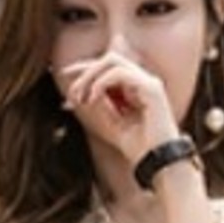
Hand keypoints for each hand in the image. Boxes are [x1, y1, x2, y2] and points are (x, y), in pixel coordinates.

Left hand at [56, 52, 177, 166]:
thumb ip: (101, 105)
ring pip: (113, 61)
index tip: (65, 75)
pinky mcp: (151, 88)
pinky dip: (102, 83)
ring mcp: (149, 82)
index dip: (86, 68)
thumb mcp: (113, 124)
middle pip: (109, 59)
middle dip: (86, 71)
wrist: (158, 163)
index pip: (110, 67)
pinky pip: (120, 73)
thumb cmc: (140, 149)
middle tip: (73, 93)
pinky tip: (93, 98)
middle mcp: (144, 81)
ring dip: (91, 76)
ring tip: (81, 97)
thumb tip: (82, 91)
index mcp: (136, 88)